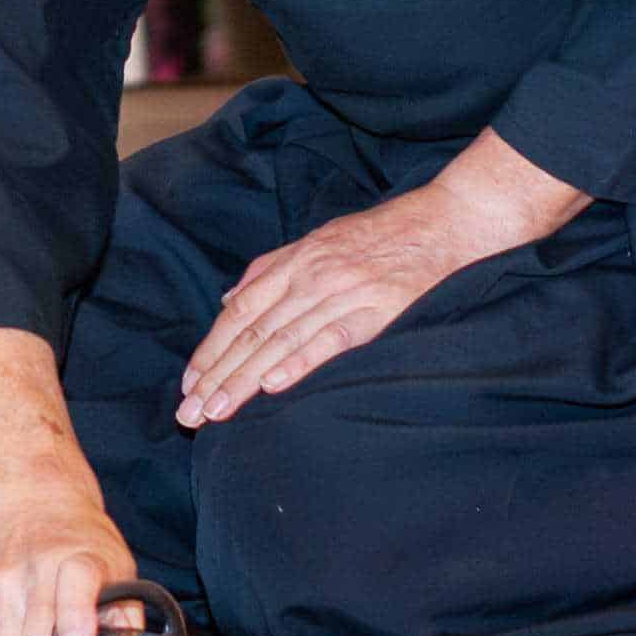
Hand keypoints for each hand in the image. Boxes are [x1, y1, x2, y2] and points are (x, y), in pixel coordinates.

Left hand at [178, 184, 489, 427]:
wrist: (446, 221)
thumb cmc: (383, 235)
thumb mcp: (320, 239)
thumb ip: (271, 268)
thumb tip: (229, 300)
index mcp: (295, 260)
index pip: (240, 311)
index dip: (211, 349)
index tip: (189, 383)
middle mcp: (311, 276)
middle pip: (253, 332)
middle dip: (218, 375)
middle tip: (190, 414)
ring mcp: (342, 291)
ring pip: (282, 340)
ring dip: (245, 380)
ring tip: (217, 412)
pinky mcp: (376, 309)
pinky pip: (331, 338)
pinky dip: (300, 362)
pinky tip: (273, 385)